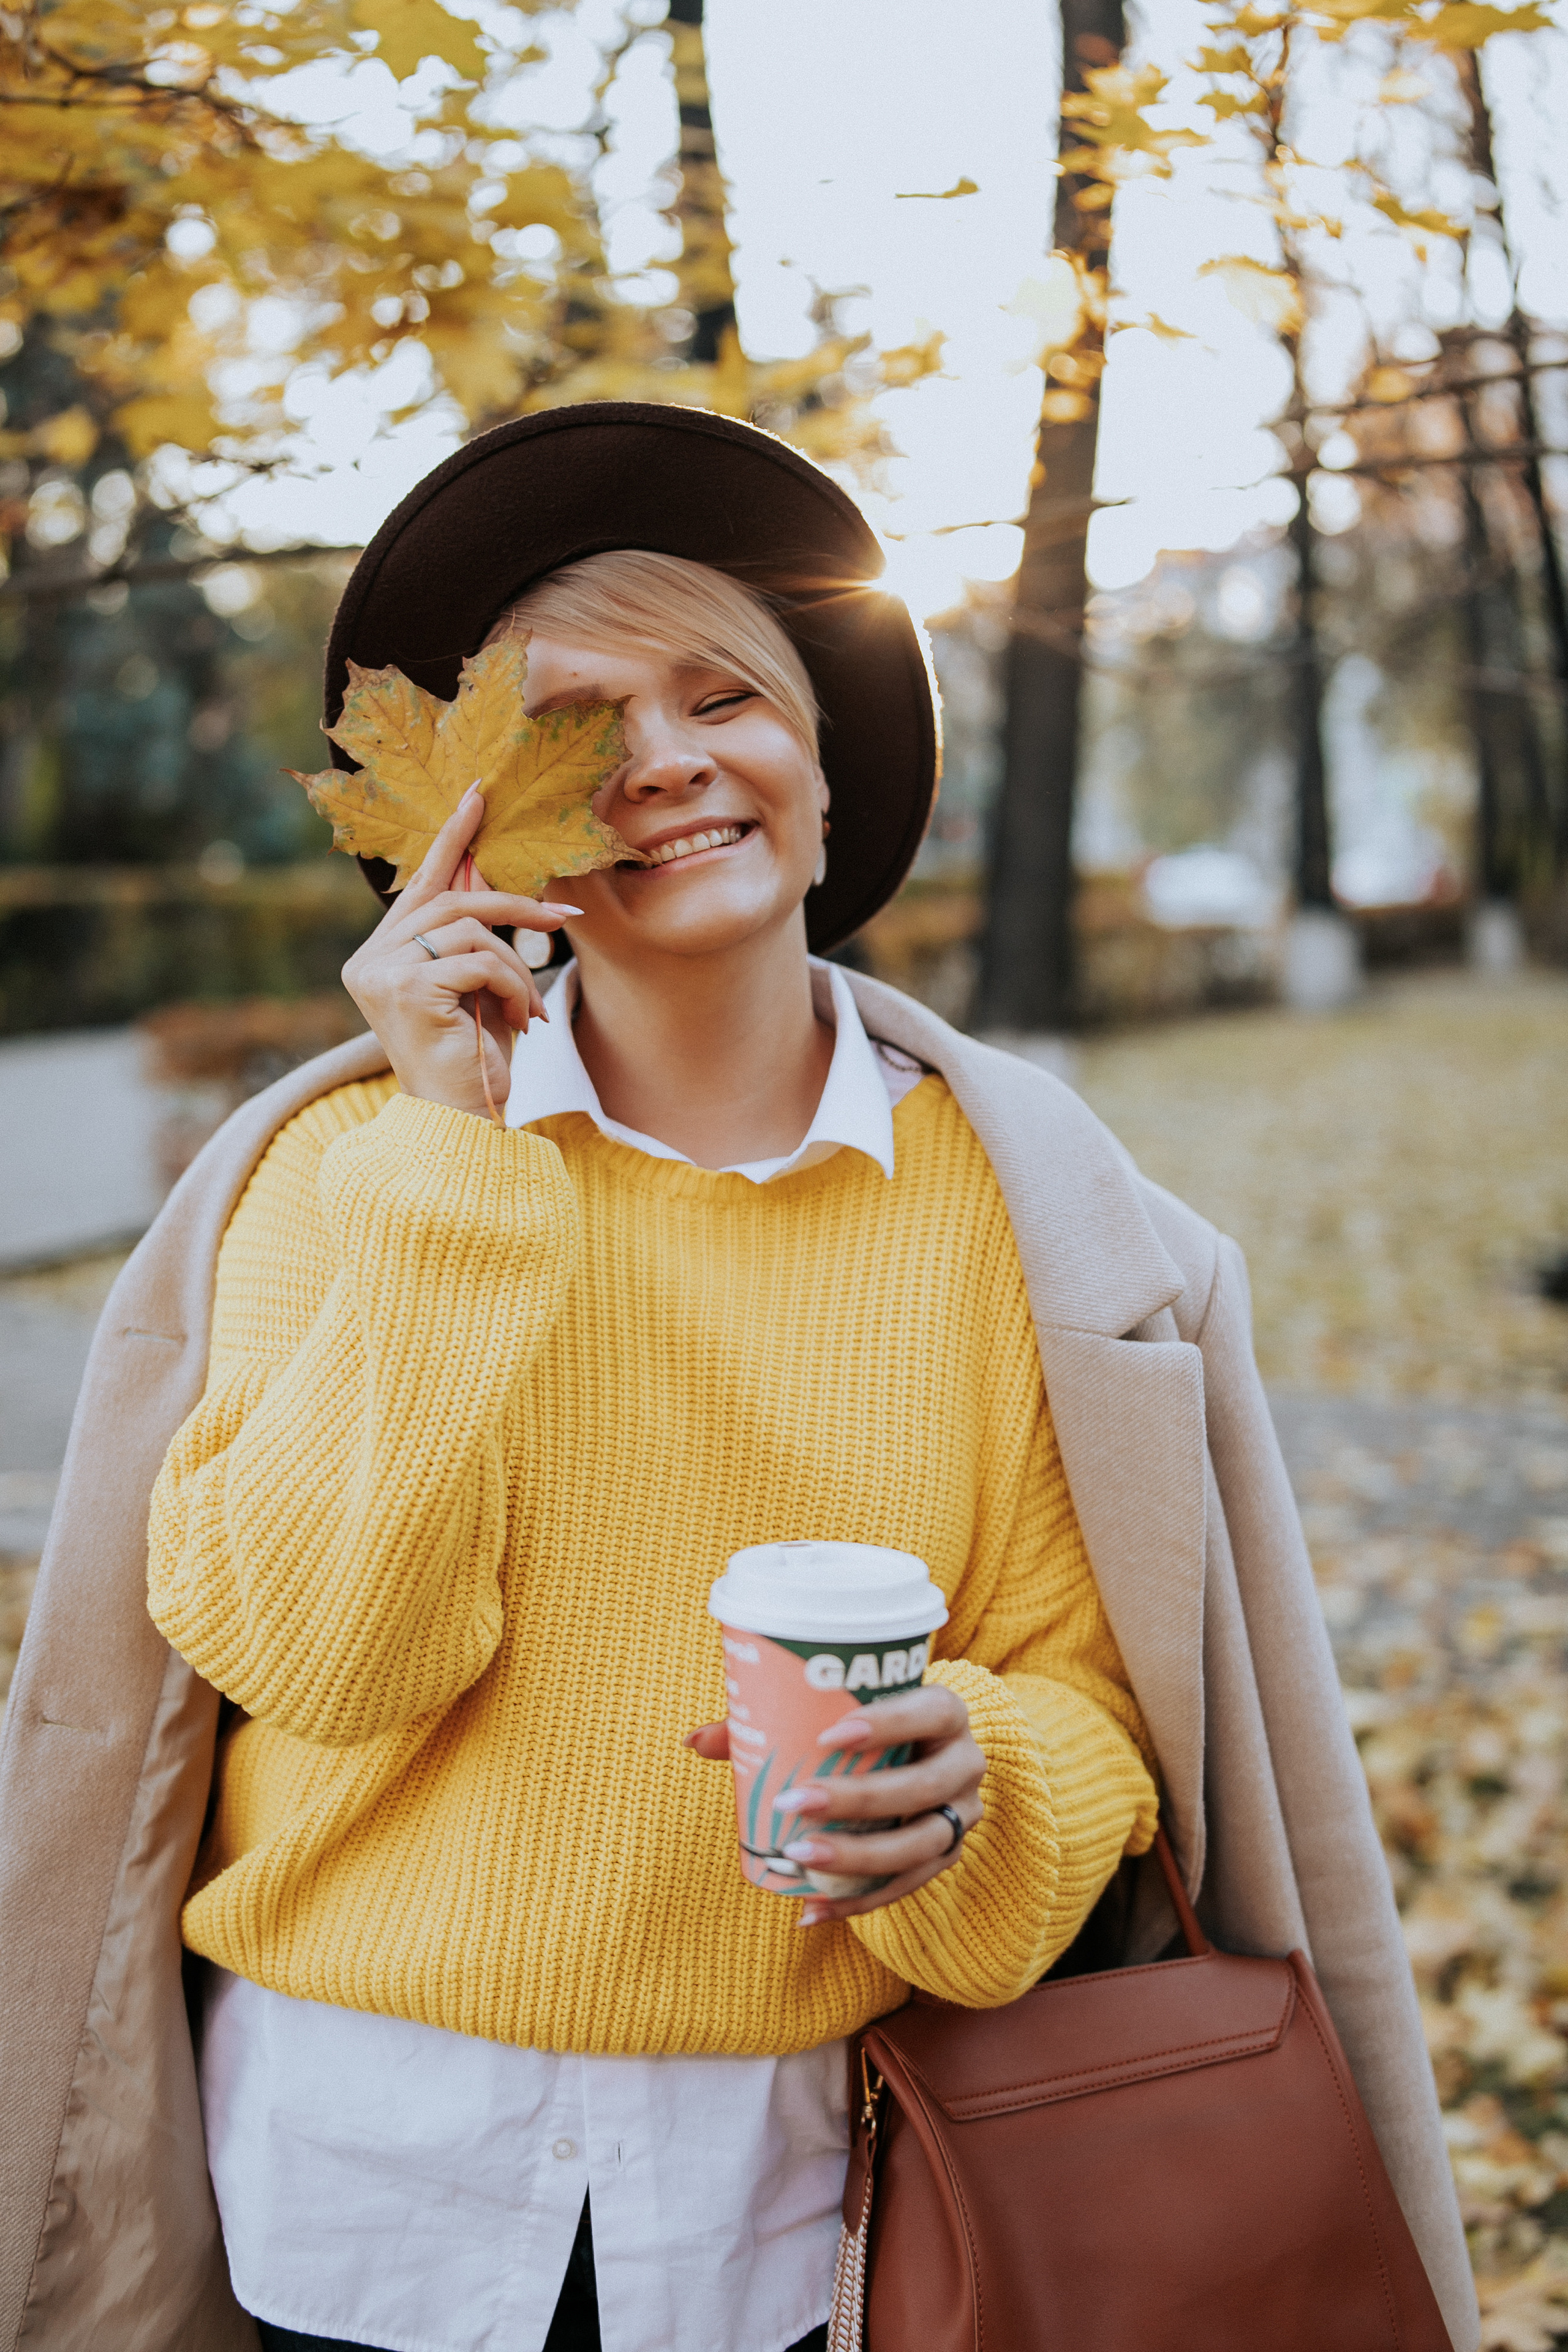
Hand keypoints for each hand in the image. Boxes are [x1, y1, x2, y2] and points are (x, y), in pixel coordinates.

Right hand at [341, 788, 581, 1118]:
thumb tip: (486, 867)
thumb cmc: (473, 1057)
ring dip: (515, 967)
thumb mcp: (477, 983)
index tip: (479, 796)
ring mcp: (382, 974)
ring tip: (526, 1008)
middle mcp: (369, 961)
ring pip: (471, 930)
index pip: (418, 886)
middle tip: (563, 920)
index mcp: (378, 956)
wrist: (463, 1121)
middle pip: (450, 901)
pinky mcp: (408, 990)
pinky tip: (518, 1020)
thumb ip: (474, 931)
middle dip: (514, 907)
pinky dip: (512, 986)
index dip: (451, 840)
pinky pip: (480, 960)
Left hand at [684, 1684, 985, 1927]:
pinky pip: (905, 1887)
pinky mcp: (947, 1857)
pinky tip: (811, 1910)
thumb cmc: (869, 1723)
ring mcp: (961, 1816)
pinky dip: (857, 1900)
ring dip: (857, 1856)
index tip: (828, 1734)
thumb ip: (772, 1720)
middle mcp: (965, 1763)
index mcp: (946, 1712)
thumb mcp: (838, 1710)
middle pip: (920, 1787)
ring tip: (800, 1859)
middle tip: (794, 1803)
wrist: (927, 1754)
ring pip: (919, 1845)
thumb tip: (693, 1741)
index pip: (929, 1712)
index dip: (886, 1723)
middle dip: (857, 1799)